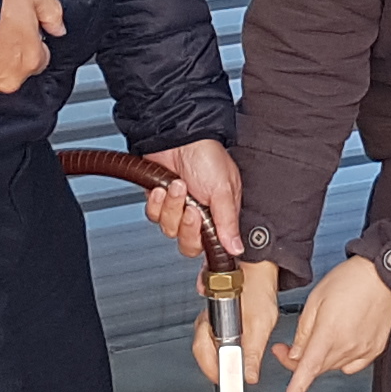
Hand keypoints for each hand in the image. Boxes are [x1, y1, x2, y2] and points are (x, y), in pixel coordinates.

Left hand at [139, 139, 244, 259]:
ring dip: (172, 207)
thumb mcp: (223, 189)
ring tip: (178, 186)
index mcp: (220, 215)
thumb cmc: (207, 155)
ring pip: (169, 229)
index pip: (214, 246)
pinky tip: (163, 187)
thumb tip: (236, 247)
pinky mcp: (160, 201)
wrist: (179, 135)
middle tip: (192, 208)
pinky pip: (154, 215)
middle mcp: (199, 215)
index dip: (207, 253)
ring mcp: (178, 209)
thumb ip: (228, 221)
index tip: (203, 257)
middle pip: (189, 244)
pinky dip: (157, 202)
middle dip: (187, 227)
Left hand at [276, 256, 390, 391]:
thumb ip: (303, 331)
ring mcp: (363, 350)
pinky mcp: (375, 350)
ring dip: (320, 358)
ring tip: (321, 334)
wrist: (385, 274)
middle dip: (298, 361)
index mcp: (329, 333)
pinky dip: (341, 358)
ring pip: (333, 366)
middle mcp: (347, 346)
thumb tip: (295, 354)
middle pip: (316, 368)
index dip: (296, 390)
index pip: (308, 370)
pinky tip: (340, 342)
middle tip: (287, 348)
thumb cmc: (351, 280)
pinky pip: (352, 365)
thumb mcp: (316, 299)